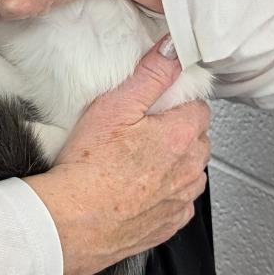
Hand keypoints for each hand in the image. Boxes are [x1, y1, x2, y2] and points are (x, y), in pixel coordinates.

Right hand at [23, 35, 210, 274]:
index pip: (200, 107)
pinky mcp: (169, 225)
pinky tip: (138, 186)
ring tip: (137, 159)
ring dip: (174, 163)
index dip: (178, 101)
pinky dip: (166, 193)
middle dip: (178, 130)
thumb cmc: (90, 166)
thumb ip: (151, 73)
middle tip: (142, 129)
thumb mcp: (117, 104)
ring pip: (191, 171)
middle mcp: (190, 170)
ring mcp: (181, 200)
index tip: (157, 103)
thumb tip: (174, 49)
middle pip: (198, 138)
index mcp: (182, 136)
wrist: (73, 222)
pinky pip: (179, 202)